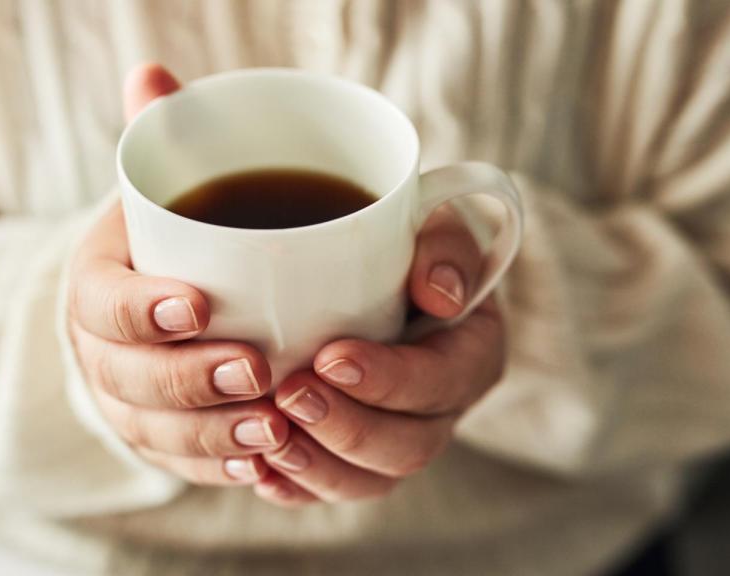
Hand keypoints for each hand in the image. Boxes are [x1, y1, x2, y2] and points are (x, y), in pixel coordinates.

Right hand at [67, 64, 287, 485]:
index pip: (101, 304)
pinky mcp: (161, 439)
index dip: (140, 310)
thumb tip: (154, 75)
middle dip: (188, 380)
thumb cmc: (171, 237)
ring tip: (272, 426)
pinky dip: (218, 467)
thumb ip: (166, 137)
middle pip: (128, 380)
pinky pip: (180, 465)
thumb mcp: (166, 184)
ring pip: (156, 432)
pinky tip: (261, 465)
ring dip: (212, 435)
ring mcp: (128, 403)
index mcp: (95, 283)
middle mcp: (101, 352)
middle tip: (255, 367)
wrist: (158, 295)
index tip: (196, 302)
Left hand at [255, 207, 505, 505]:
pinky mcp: (352, 457)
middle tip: (290, 393)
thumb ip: (447, 244)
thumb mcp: (438, 222)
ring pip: (367, 481)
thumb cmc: (409, 239)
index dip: (389, 380)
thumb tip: (440, 293)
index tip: (331, 358)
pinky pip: (328, 489)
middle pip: (406, 447)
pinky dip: (294, 486)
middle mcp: (439, 410)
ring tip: (268, 441)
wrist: (378, 269)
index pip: (442, 382)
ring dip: (316, 467)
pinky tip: (258, 473)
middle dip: (345, 429)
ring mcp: (395, 439)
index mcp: (471, 354)